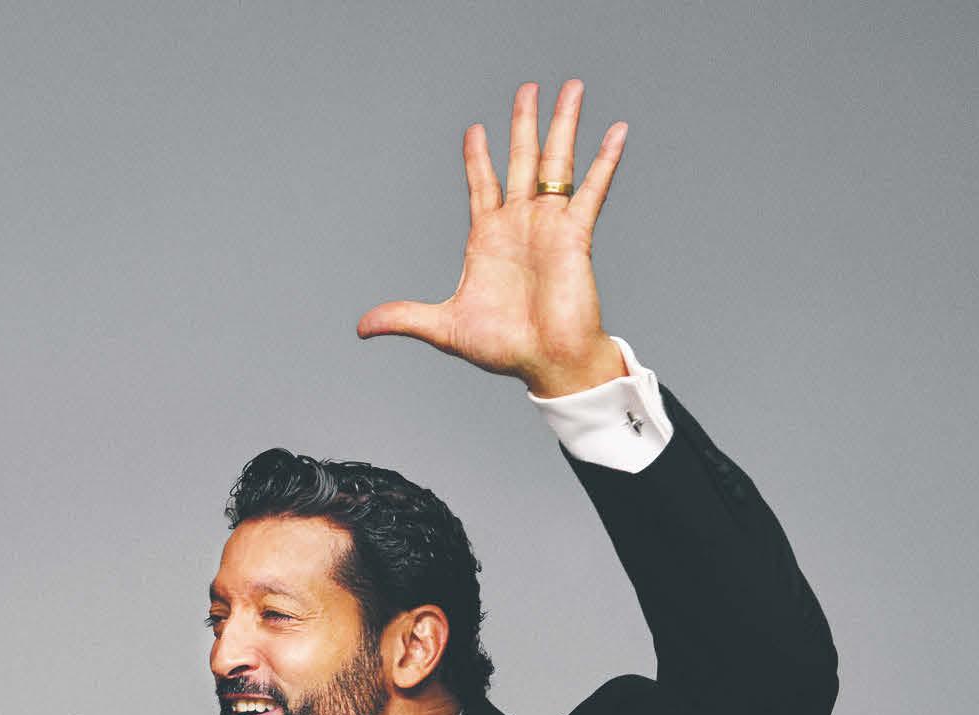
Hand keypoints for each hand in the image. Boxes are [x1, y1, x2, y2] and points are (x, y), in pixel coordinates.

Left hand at [359, 80, 628, 396]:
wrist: (545, 362)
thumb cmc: (503, 348)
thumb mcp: (443, 327)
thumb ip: (405, 317)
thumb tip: (361, 327)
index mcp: (488, 238)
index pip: (482, 185)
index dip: (478, 158)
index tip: (474, 129)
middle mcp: (520, 224)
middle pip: (522, 160)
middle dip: (523, 123)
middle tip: (527, 88)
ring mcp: (549, 225)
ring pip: (557, 163)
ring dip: (563, 125)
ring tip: (572, 88)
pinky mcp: (576, 234)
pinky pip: (592, 189)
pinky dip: (605, 160)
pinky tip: (617, 130)